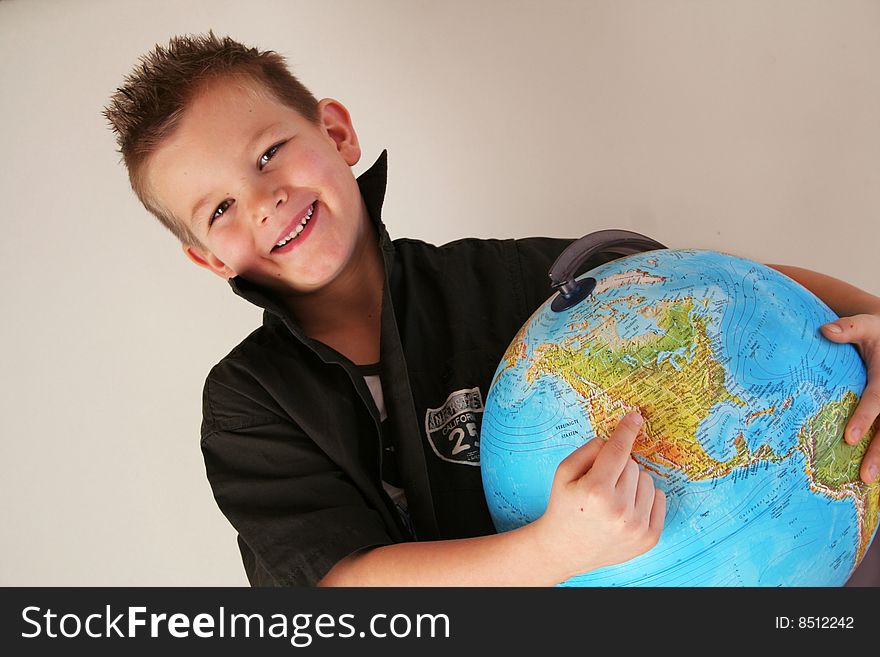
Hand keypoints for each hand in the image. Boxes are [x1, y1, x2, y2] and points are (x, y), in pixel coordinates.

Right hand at [533, 412, 665, 580]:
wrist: (564, 549)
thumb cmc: (564, 505)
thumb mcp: (563, 473)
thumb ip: (588, 450)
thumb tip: (615, 440)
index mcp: (596, 491)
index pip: (618, 451)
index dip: (627, 431)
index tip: (635, 417)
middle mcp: (619, 510)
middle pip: (632, 464)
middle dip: (618, 467)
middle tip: (601, 483)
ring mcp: (636, 526)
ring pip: (647, 480)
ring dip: (632, 483)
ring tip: (613, 498)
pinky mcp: (649, 538)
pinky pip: (659, 498)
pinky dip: (645, 497)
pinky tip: (626, 507)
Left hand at [821, 313, 879, 483]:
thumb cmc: (876, 335)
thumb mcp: (866, 327)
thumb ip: (848, 329)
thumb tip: (825, 331)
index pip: (877, 399)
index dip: (864, 418)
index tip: (849, 437)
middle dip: (879, 452)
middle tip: (863, 475)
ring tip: (867, 480)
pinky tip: (873, 473)